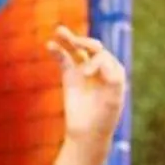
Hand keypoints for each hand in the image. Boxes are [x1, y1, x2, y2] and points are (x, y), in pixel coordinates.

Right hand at [48, 26, 127, 143]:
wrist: (88, 135)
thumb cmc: (104, 118)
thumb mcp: (113, 99)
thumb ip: (113, 78)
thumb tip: (102, 58)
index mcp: (114, 71)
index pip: (105, 57)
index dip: (96, 61)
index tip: (87, 75)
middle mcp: (100, 68)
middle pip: (93, 48)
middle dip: (85, 42)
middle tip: (77, 43)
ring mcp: (84, 71)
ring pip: (77, 50)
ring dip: (69, 39)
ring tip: (59, 30)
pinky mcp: (70, 77)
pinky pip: (63, 60)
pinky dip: (57, 51)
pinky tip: (50, 45)